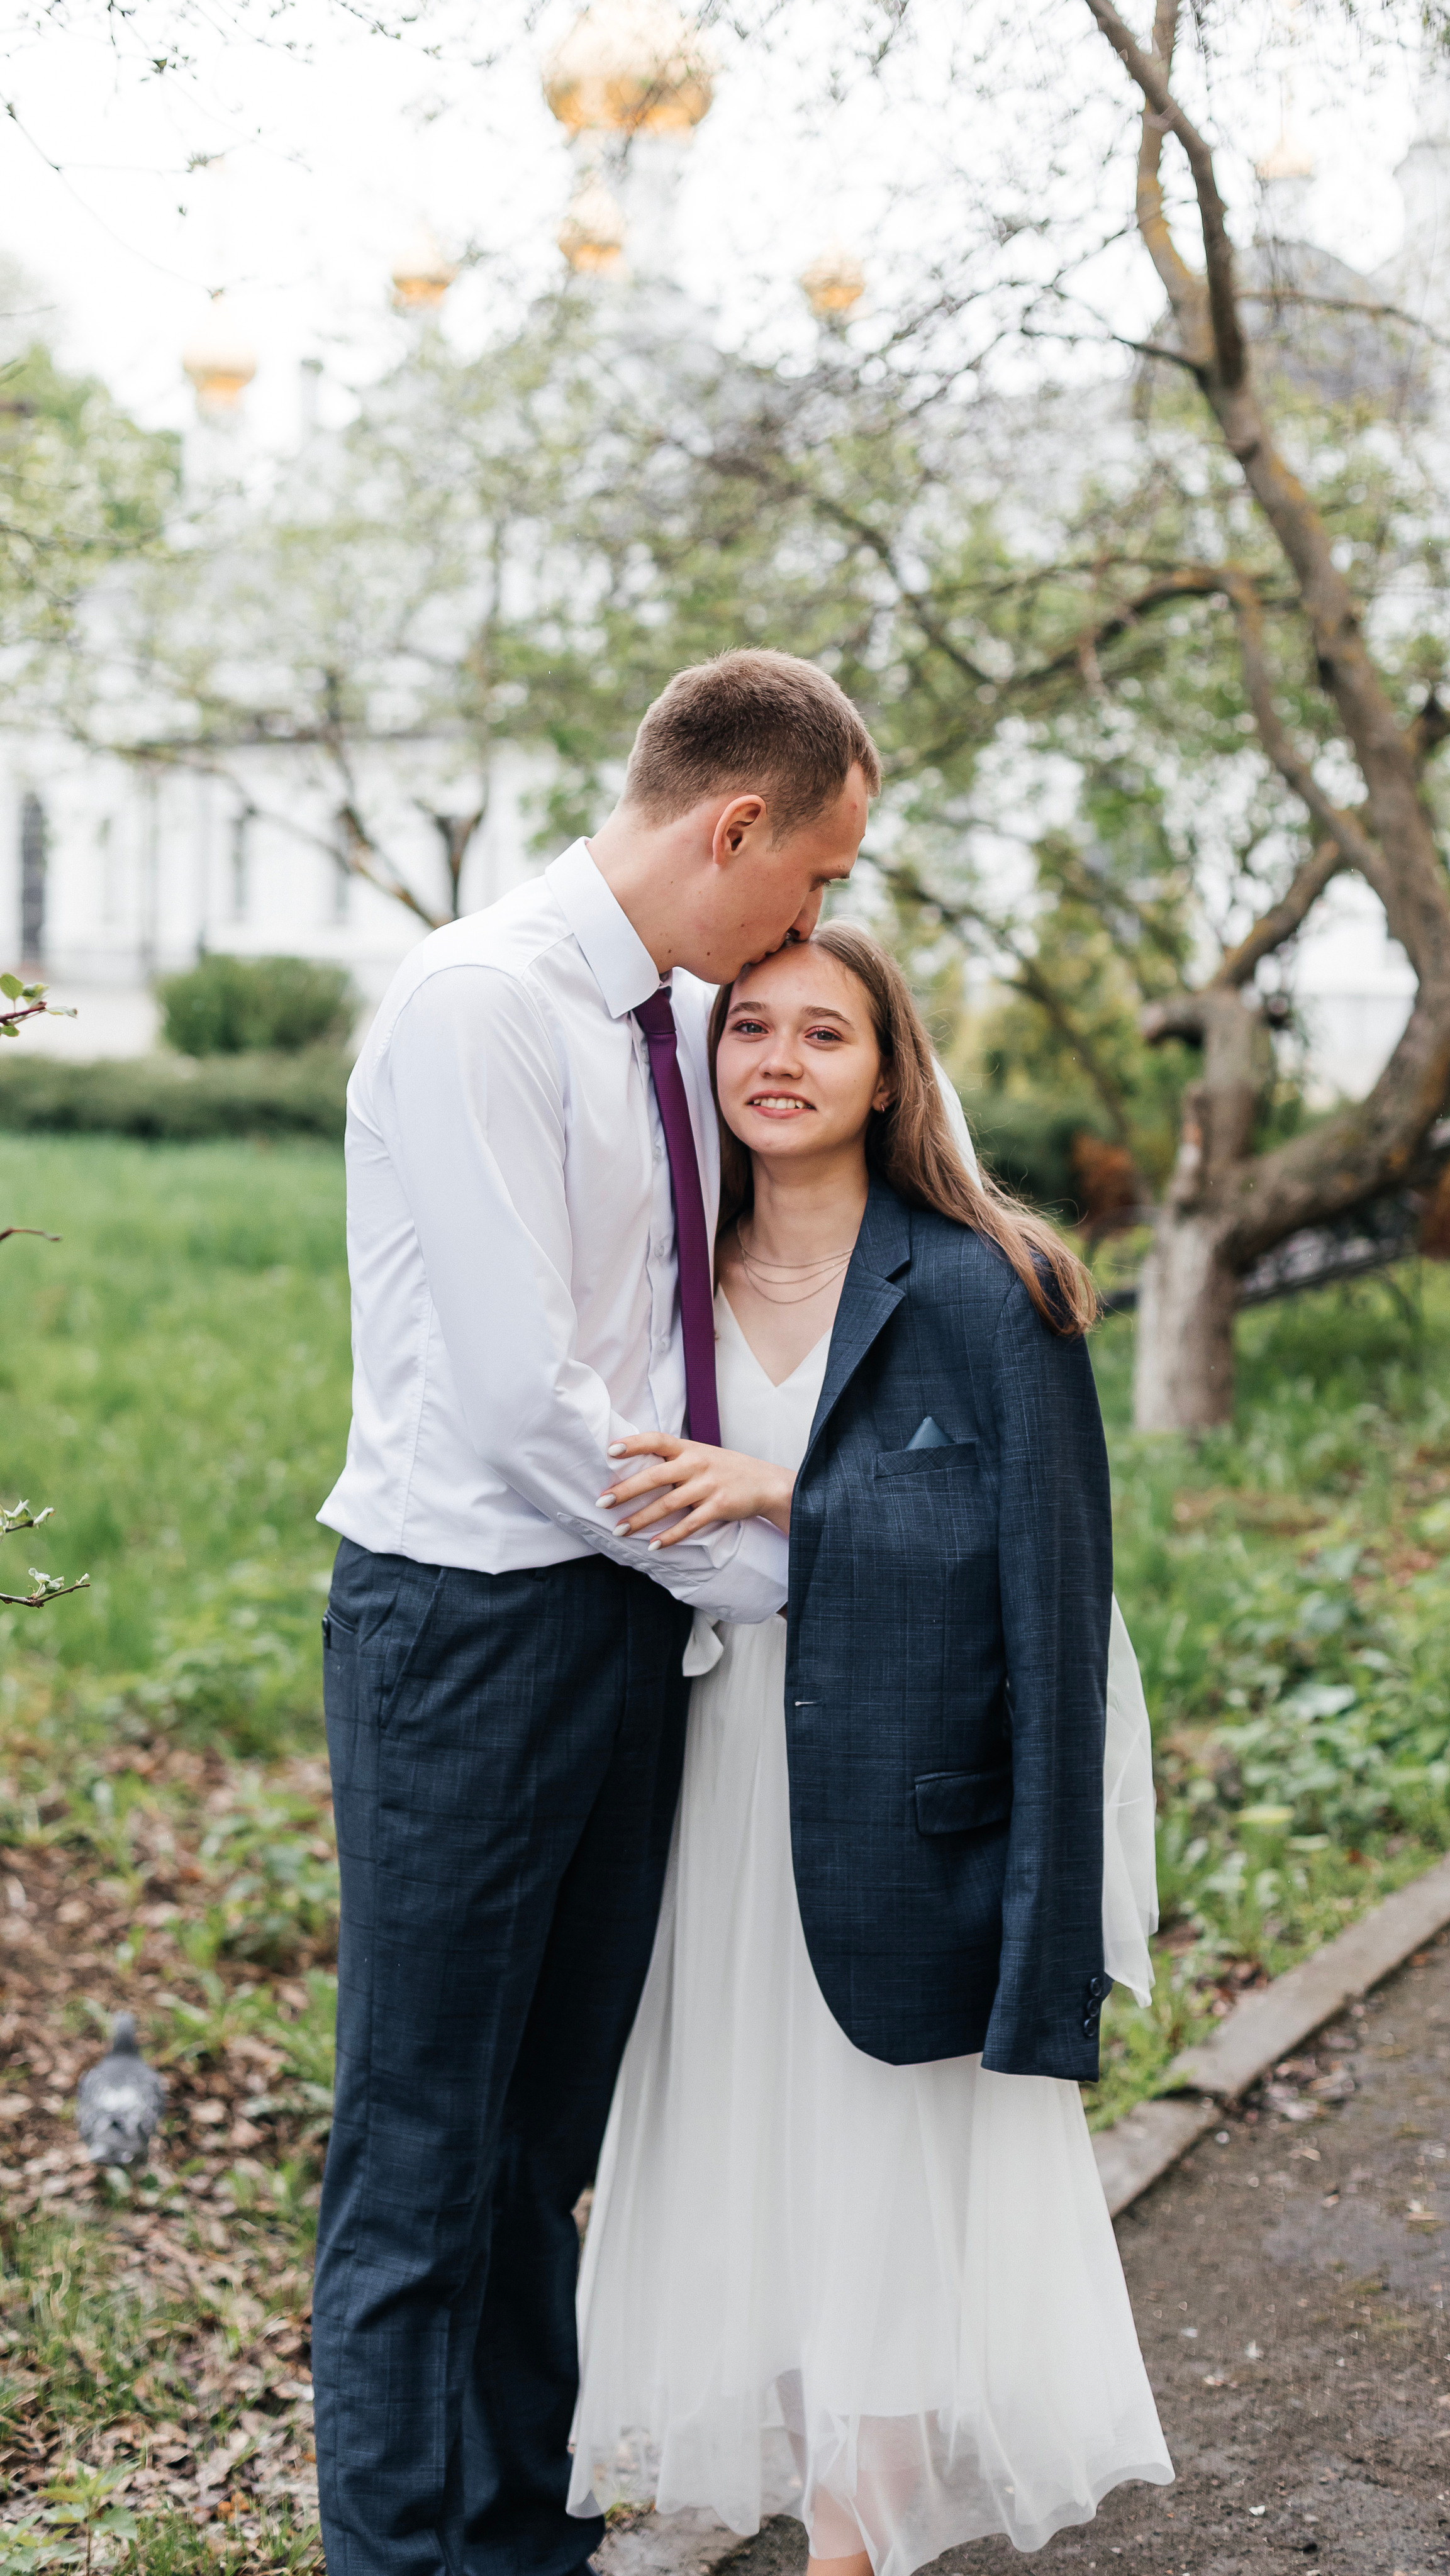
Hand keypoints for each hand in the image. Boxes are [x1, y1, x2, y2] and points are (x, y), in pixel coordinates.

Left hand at [598, 1434, 793, 1545]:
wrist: (766, 1483)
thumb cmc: (725, 1469)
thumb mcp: (701, 1454)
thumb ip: (673, 1459)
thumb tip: (634, 1467)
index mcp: (688, 1448)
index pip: (657, 1440)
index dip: (634, 1443)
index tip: (610, 1451)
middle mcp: (696, 1464)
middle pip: (655, 1476)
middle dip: (626, 1490)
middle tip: (602, 1502)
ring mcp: (708, 1485)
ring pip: (668, 1504)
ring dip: (641, 1519)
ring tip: (620, 1530)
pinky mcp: (719, 1506)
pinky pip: (689, 1524)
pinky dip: (670, 1536)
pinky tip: (653, 1545)